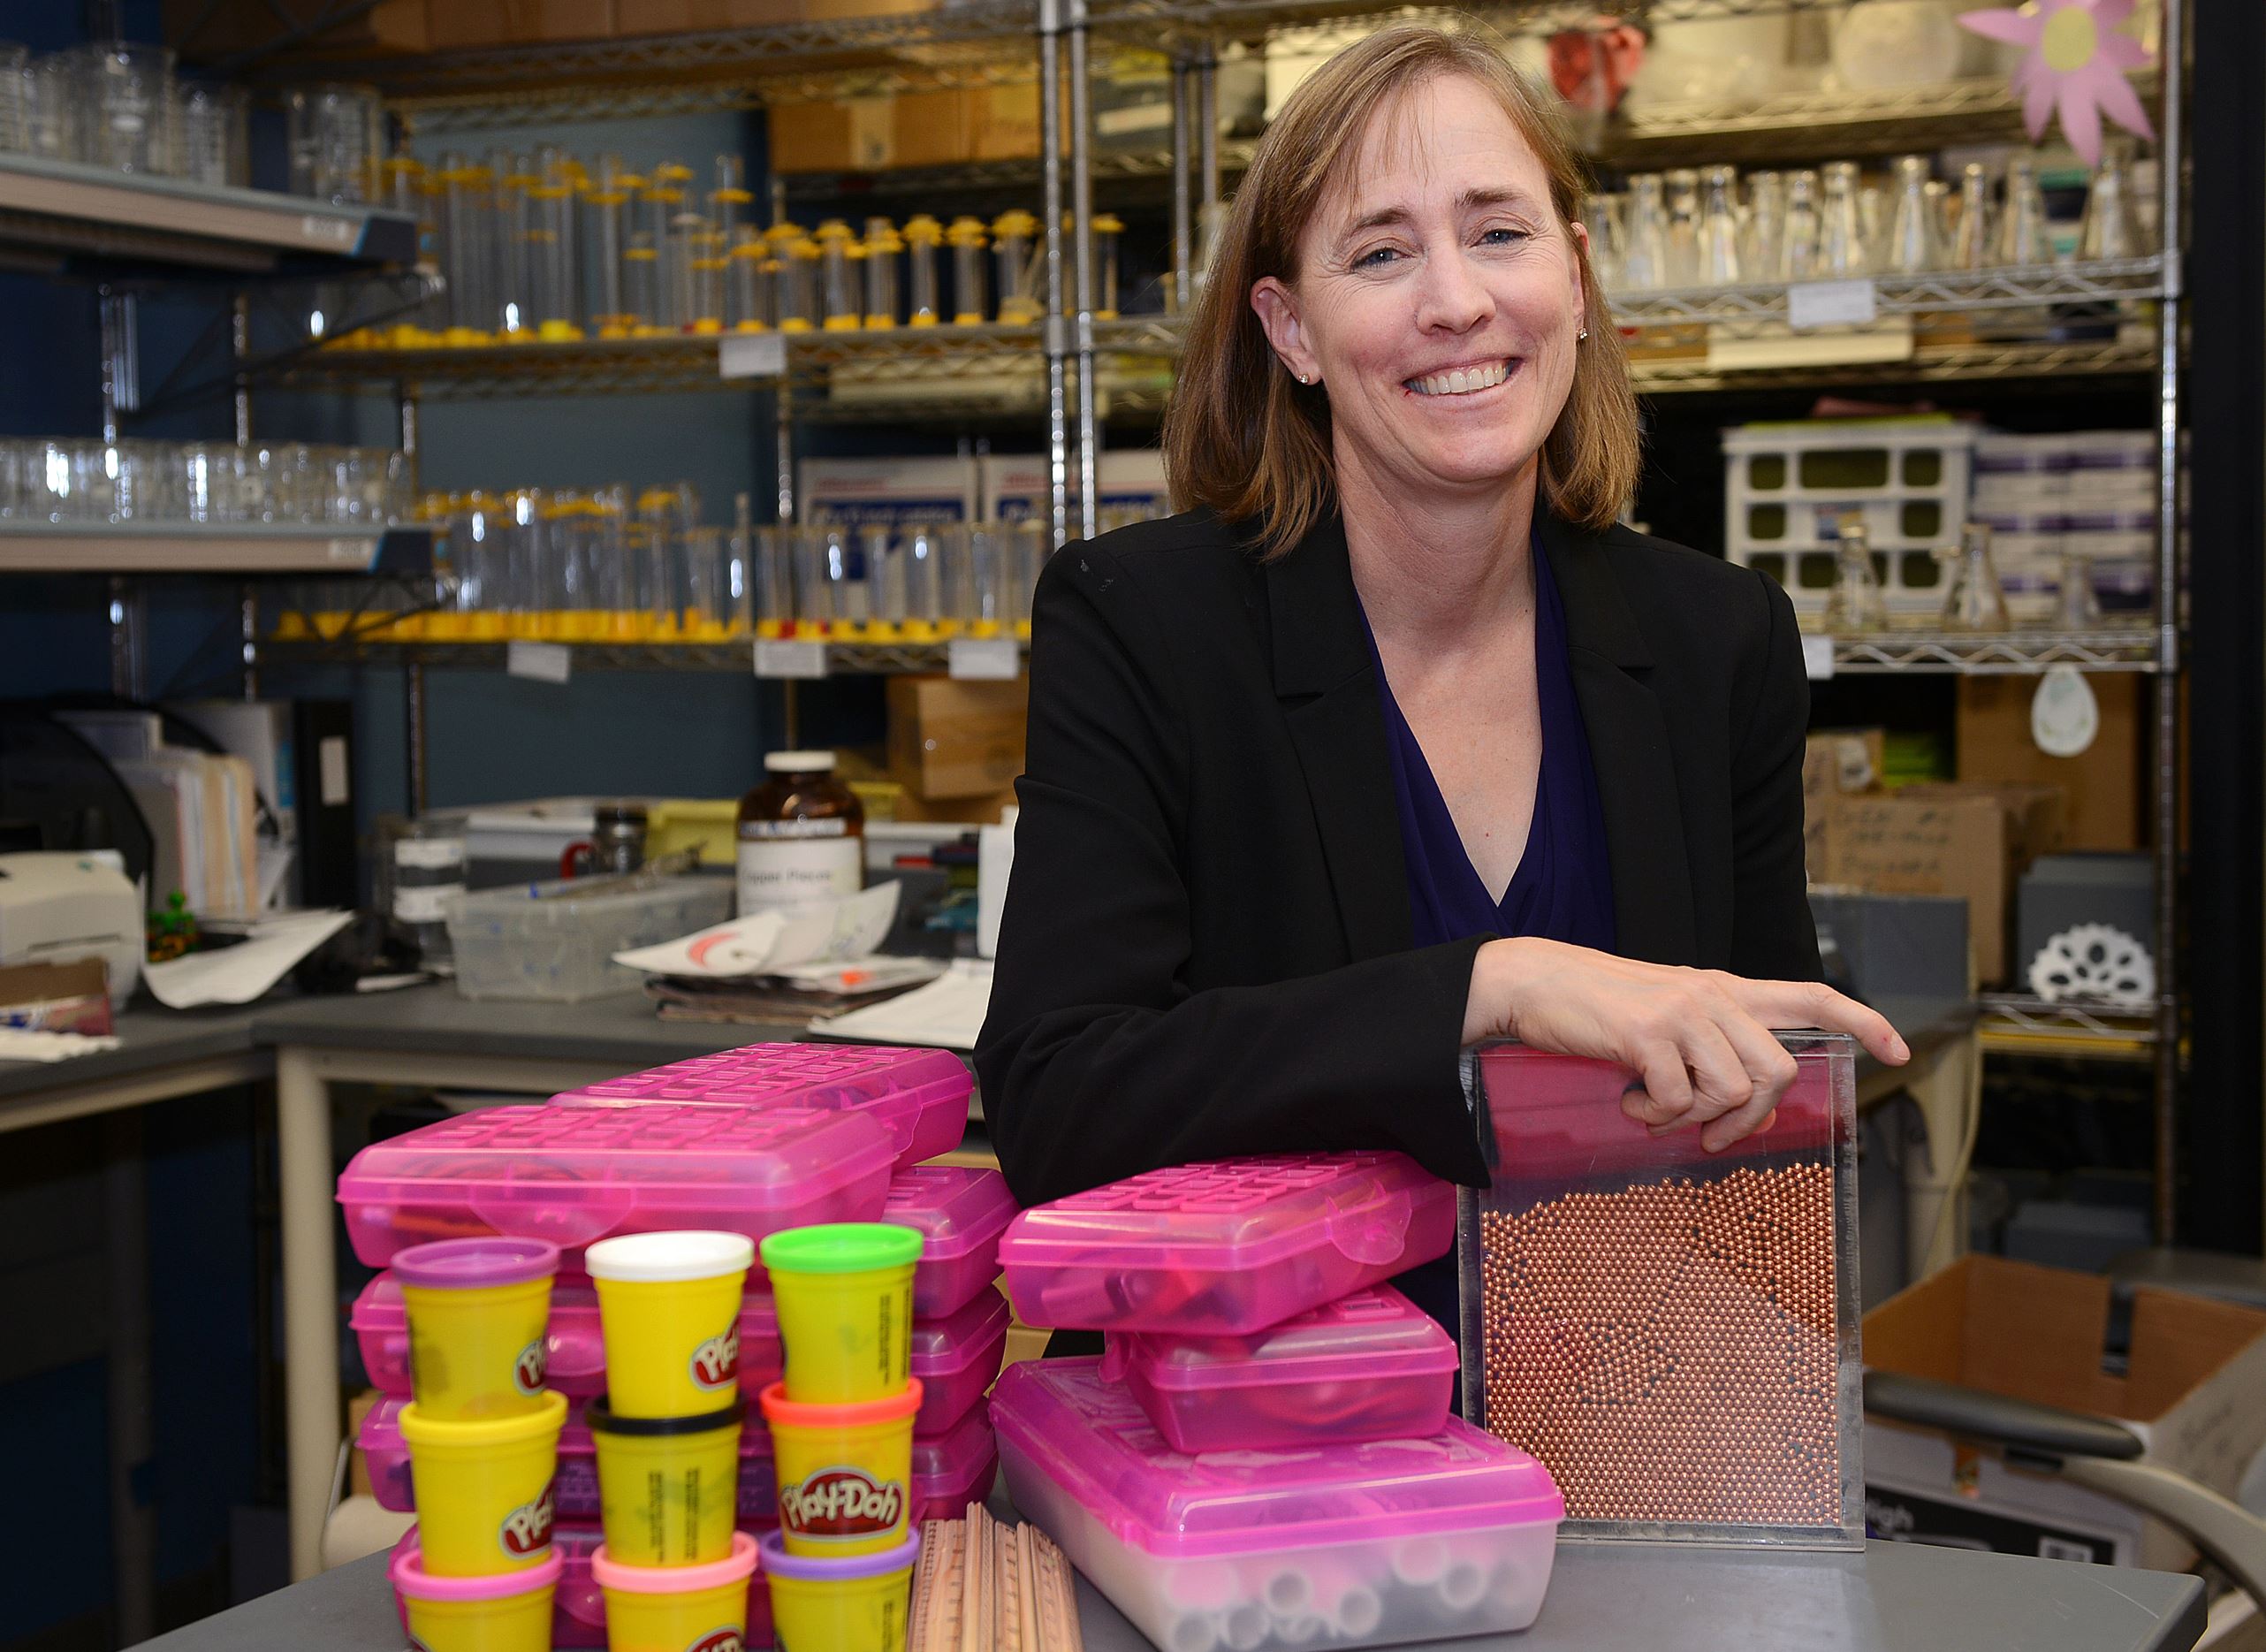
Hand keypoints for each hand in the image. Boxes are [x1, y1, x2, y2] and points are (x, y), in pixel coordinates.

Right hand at [1462, 937, 1908, 1151]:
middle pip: (1779, 1070)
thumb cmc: (1598, 1007)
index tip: (1899, 1051)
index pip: (1813, 995)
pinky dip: (1651, 1115)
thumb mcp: (1668, 1011)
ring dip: (1691, 1118)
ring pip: (1731, 1091)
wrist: (1537, 982)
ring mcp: (1684, 1013)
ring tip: (1653, 1110)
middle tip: (1709, 1134)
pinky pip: (1676, 1100)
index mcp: (1725, 989)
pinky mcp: (1649, 1034)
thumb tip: (1737, 1100)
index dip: (1863, 1021)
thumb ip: (1711, 1039)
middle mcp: (1714, 996)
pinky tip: (1625, 1099)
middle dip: (1748, 1118)